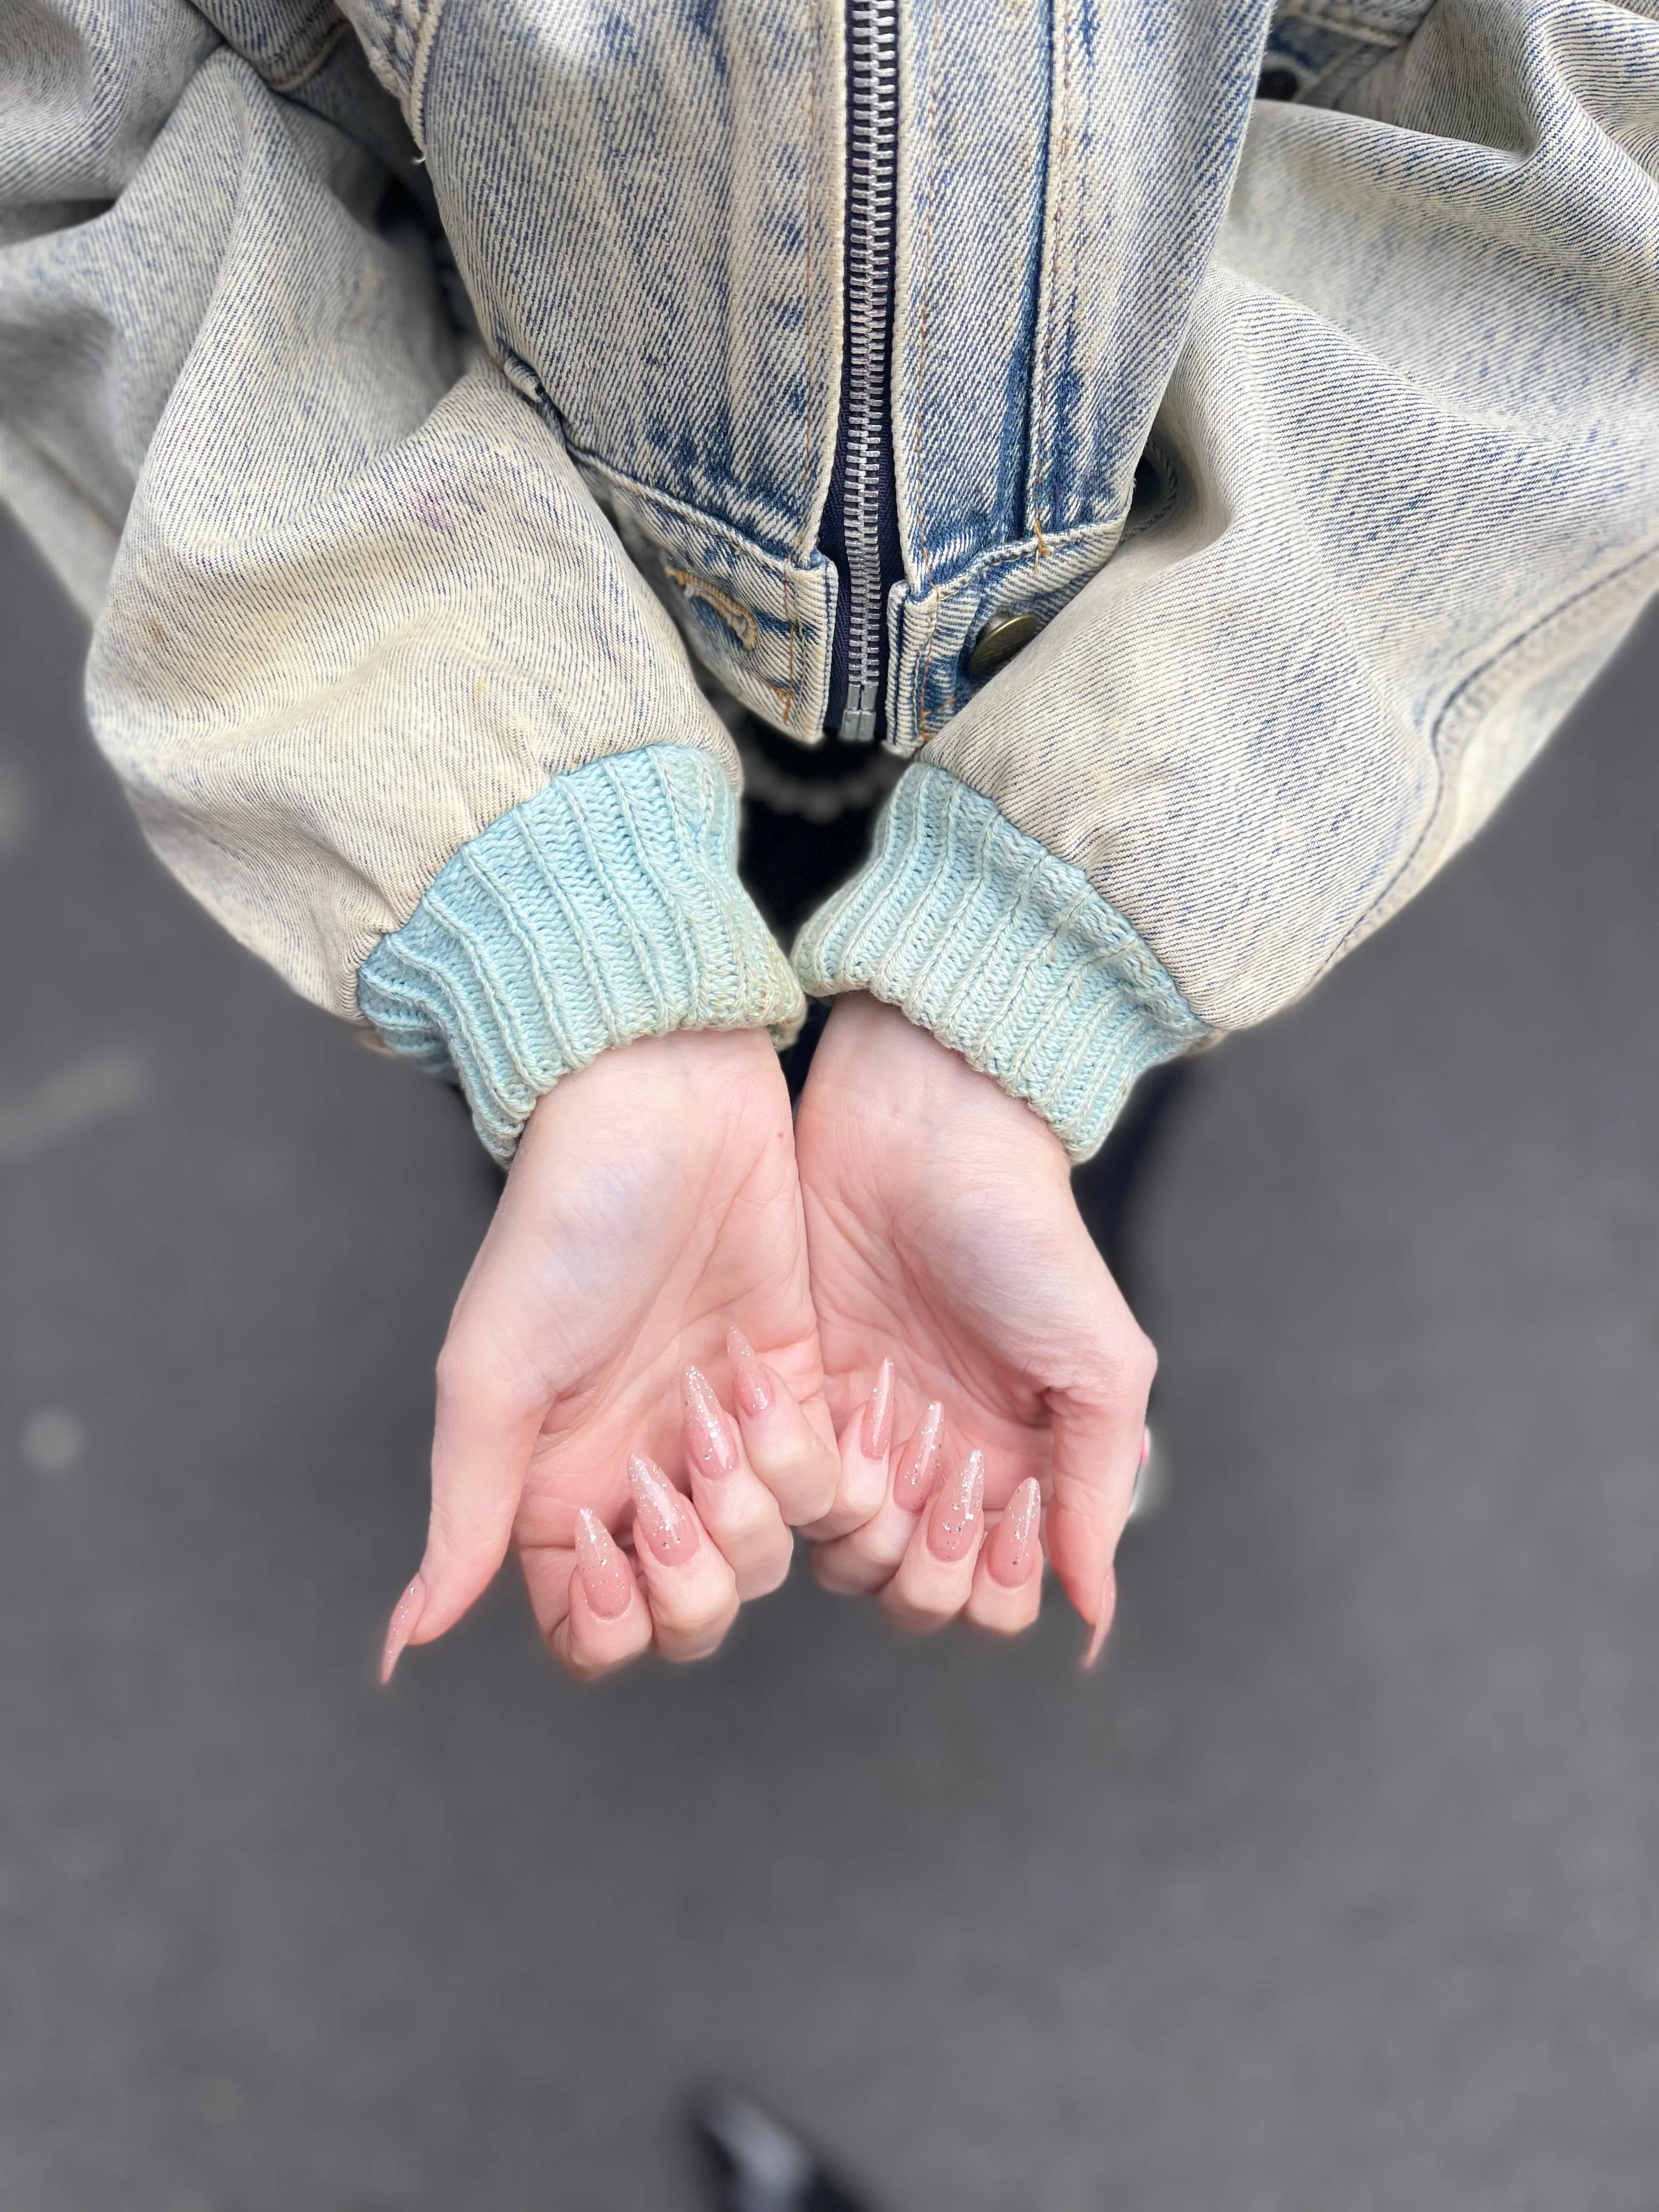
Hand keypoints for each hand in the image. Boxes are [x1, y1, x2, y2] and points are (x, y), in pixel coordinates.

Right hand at [378, 1027, 853, 1679]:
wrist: (662, 1109)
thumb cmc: (561, 1228)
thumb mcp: (492, 1374)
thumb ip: (464, 1515)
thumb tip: (408, 1644)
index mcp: (556, 1487)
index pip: (590, 1630)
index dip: (606, 1623)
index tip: (606, 1549)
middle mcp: (642, 1477)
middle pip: (689, 1616)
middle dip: (695, 1578)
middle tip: (680, 1481)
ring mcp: (724, 1438)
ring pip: (767, 1559)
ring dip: (755, 1499)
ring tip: (720, 1395)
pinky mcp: (799, 1391)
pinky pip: (832, 1490)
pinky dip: (815, 1459)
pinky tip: (766, 1375)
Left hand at [792, 993, 1155, 1650]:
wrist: (925, 1130)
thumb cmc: (1026, 1235)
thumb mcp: (1098, 1361)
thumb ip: (1097, 1489)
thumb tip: (1094, 1611)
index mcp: (1021, 1468)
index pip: (997, 1596)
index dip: (997, 1582)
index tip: (1002, 1508)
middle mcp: (940, 1469)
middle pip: (916, 1595)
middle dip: (927, 1564)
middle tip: (941, 1475)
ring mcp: (864, 1438)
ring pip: (843, 1560)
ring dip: (862, 1519)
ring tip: (888, 1426)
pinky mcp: (796, 1400)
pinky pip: (783, 1493)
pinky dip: (800, 1478)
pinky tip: (831, 1412)